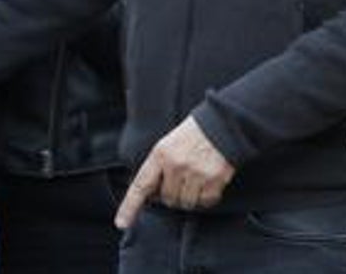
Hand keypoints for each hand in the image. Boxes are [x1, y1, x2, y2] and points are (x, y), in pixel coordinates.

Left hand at [114, 116, 234, 228]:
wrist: (224, 122)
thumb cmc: (195, 133)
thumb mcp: (170, 143)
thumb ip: (160, 166)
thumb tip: (153, 195)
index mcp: (161, 154)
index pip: (141, 185)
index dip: (130, 206)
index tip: (122, 223)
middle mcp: (176, 165)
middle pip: (168, 199)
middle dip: (175, 194)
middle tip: (184, 180)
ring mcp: (195, 173)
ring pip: (186, 203)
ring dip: (191, 197)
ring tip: (198, 179)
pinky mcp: (214, 179)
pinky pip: (206, 201)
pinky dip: (208, 196)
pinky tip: (210, 181)